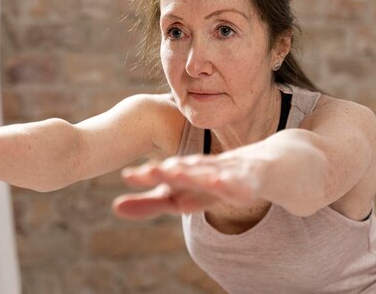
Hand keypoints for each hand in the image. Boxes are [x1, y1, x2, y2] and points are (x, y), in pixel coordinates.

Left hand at [113, 152, 260, 219]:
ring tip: (178, 174)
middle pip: (183, 171)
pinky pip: (237, 182)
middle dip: (167, 172)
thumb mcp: (181, 198)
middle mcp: (203, 169)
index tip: (128, 176)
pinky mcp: (247, 180)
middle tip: (149, 172)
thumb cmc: (211, 182)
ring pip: (207, 173)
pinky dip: (228, 182)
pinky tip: (219, 183)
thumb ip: (149, 204)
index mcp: (185, 173)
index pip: (164, 174)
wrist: (261, 167)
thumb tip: (114, 207)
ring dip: (193, 174)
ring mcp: (226, 172)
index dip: (148, 176)